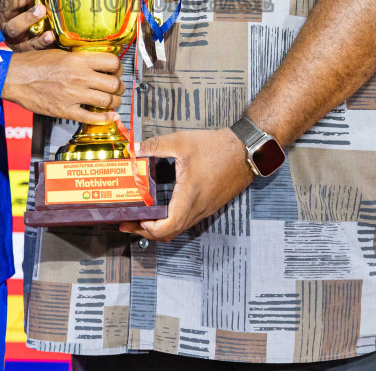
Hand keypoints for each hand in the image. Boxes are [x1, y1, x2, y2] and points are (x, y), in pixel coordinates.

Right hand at [0, 0, 53, 51]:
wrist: (33, 45)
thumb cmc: (32, 14)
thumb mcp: (29, 1)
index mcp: (6, 4)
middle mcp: (5, 19)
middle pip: (8, 6)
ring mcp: (13, 36)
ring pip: (15, 27)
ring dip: (28, 17)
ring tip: (42, 10)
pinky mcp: (24, 50)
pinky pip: (31, 46)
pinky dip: (40, 40)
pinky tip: (50, 35)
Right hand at [2, 48, 122, 123]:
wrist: (15, 77)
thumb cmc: (34, 63)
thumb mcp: (60, 53)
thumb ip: (80, 59)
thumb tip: (96, 63)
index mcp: (78, 60)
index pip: (112, 63)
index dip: (118, 68)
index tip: (116, 71)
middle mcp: (79, 77)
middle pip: (113, 84)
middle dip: (119, 87)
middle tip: (117, 88)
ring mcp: (73, 95)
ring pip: (107, 101)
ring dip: (114, 102)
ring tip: (113, 101)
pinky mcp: (65, 110)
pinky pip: (91, 117)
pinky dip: (104, 118)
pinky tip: (109, 116)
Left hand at [119, 128, 254, 241]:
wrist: (246, 151)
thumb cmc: (218, 148)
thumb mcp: (182, 142)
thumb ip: (156, 145)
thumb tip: (135, 148)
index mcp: (189, 196)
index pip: (167, 227)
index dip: (148, 229)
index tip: (135, 220)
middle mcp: (198, 208)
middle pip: (170, 233)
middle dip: (147, 231)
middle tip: (129, 222)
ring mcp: (204, 209)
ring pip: (179, 228)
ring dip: (160, 227)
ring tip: (143, 216)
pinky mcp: (208, 206)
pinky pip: (187, 220)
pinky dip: (172, 220)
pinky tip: (163, 207)